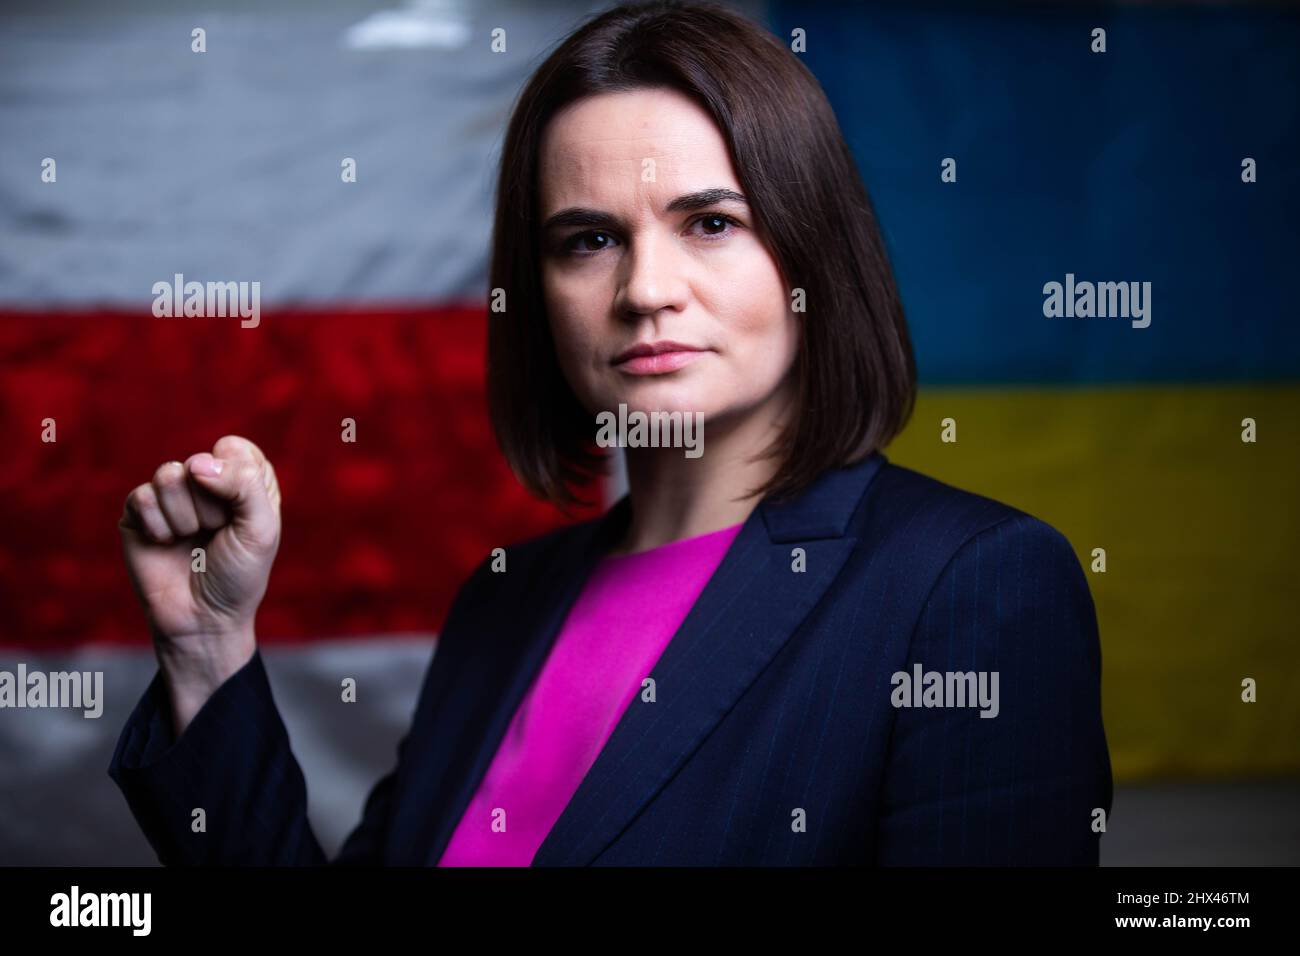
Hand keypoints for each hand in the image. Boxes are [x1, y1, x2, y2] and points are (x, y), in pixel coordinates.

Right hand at [119, 435, 280, 648]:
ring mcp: (170, 495)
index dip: (237, 479)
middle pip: (201, 461)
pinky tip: (166, 545)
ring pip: (169, 474)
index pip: (234, 448)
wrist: (203, 619)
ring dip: (186, 518)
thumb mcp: (261, 529)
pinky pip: (142, 497)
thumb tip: (197, 464)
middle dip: (212, 507)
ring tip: (191, 540)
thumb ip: (244, 484)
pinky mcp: (138, 512)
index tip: (241, 513)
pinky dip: (160, 528)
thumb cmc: (238, 574)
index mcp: (242, 479)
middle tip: (214, 535)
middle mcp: (206, 481)